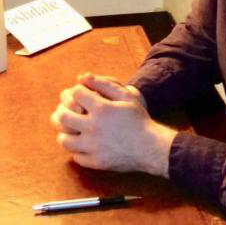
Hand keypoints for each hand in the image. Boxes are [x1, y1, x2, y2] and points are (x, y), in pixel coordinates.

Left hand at [50, 73, 175, 176]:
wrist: (149, 146)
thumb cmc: (138, 119)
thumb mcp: (127, 96)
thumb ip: (105, 85)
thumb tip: (84, 76)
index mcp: (101, 109)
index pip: (76, 94)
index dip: (78, 91)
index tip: (82, 94)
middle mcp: (92, 127)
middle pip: (63, 117)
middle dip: (64, 110)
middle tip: (71, 110)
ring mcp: (92, 147)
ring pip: (64, 140)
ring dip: (66, 132)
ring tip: (74, 128)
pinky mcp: (94, 162)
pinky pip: (76, 156)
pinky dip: (77, 150)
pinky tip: (85, 144)